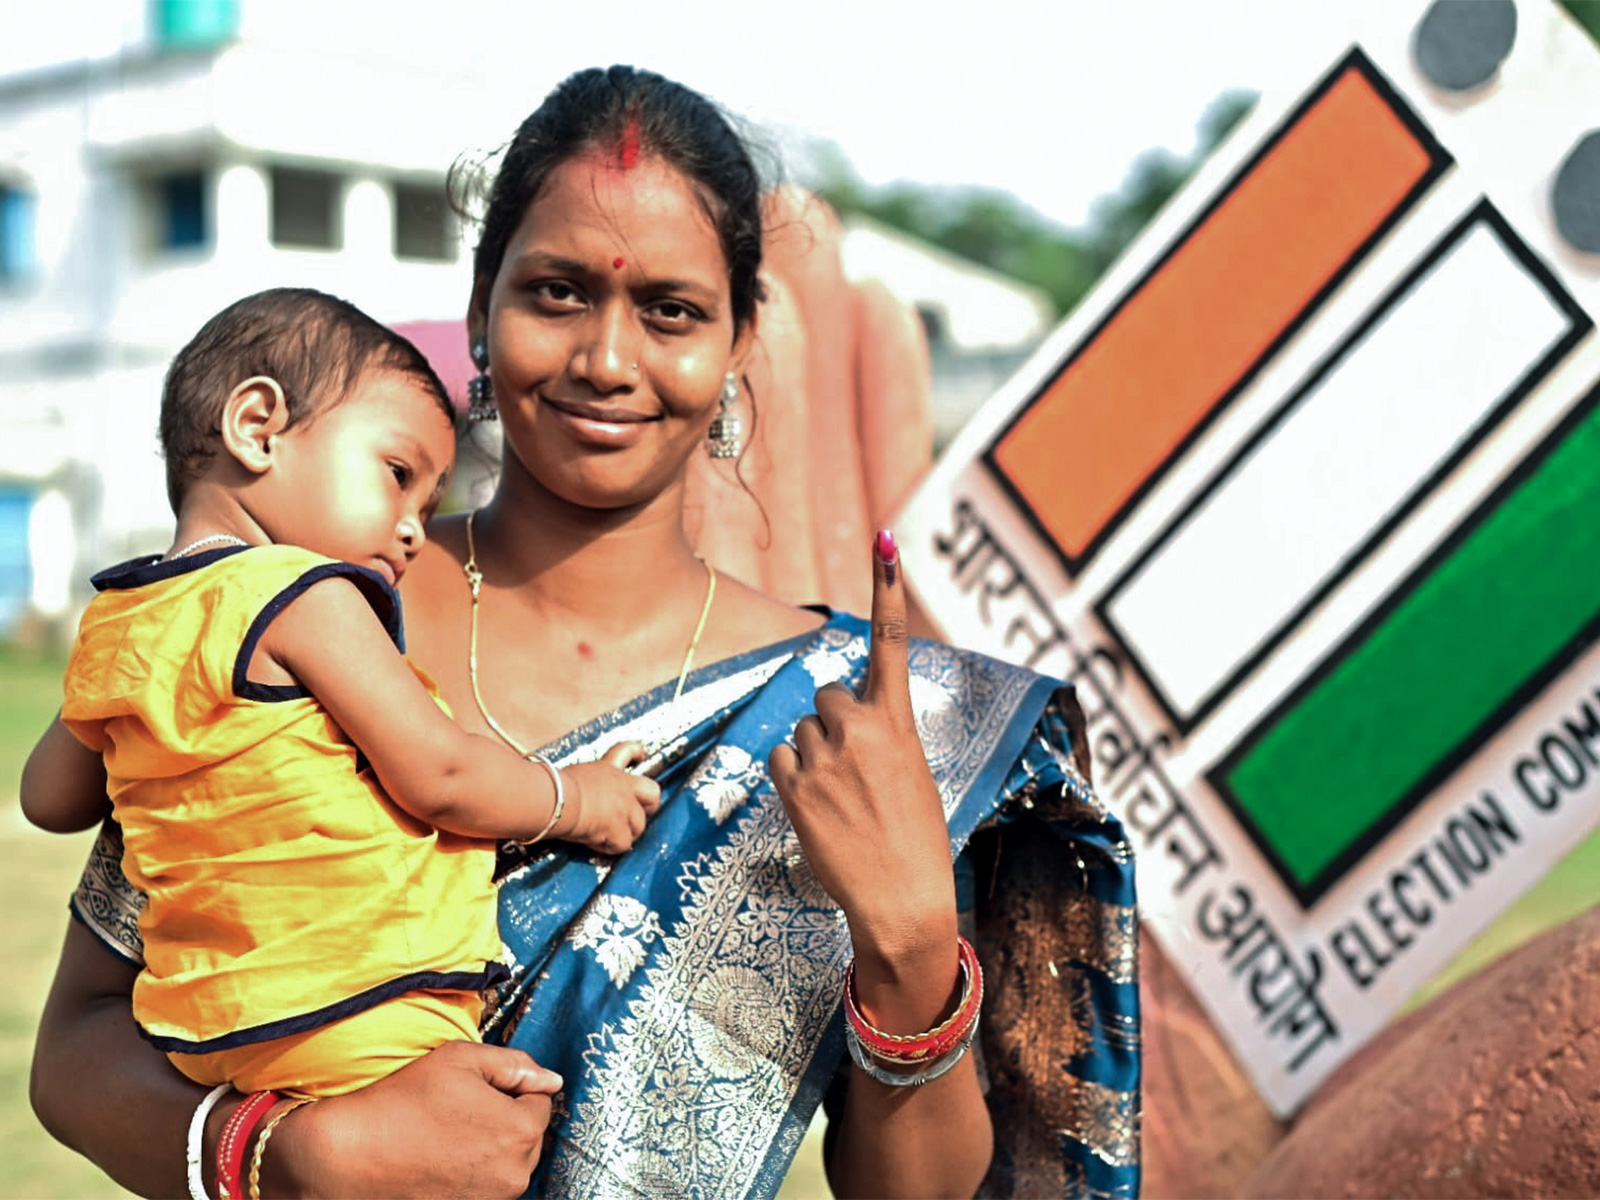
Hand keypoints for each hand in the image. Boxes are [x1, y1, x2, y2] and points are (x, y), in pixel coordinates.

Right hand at [278, 1041, 561, 1198]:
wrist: (352, 1155)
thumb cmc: (404, 1100)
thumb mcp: (461, 1060)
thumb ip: (514, 1065)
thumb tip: (552, 1080)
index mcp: (520, 1129)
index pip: (541, 1102)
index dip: (513, 1090)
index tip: (478, 1090)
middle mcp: (516, 1173)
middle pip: (528, 1137)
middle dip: (506, 1120)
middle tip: (460, 1111)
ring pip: (510, 1165)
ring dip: (492, 1149)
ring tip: (449, 1137)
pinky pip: (488, 1187)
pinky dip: (474, 1173)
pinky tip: (444, 1161)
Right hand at [561, 741, 661, 853]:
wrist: (555, 800)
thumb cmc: (554, 787)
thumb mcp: (574, 775)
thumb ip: (587, 782)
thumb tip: (576, 794)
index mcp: (608, 769)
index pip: (627, 751)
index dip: (636, 752)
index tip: (640, 755)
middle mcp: (622, 787)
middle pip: (652, 792)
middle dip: (649, 805)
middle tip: (637, 813)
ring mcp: (624, 809)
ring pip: (639, 826)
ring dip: (626, 832)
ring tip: (607, 836)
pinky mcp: (619, 829)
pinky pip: (622, 844)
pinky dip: (610, 847)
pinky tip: (596, 844)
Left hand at [767, 531, 957, 953]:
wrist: (902, 900)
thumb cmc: (914, 839)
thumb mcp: (911, 773)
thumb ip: (879, 735)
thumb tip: (837, 716)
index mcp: (897, 722)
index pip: (892, 642)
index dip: (888, 587)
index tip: (887, 541)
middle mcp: (858, 729)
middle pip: (826, 695)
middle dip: (833, 721)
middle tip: (854, 769)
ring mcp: (823, 757)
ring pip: (802, 730)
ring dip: (814, 755)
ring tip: (842, 800)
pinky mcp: (793, 787)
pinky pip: (779, 758)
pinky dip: (792, 777)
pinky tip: (818, 808)